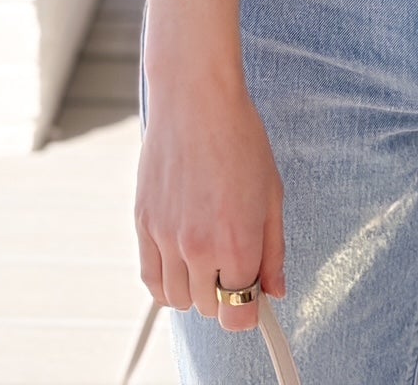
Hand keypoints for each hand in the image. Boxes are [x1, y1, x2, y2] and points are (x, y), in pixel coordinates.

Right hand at [136, 65, 287, 332]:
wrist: (195, 99)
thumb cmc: (239, 137)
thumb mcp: (272, 194)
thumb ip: (274, 250)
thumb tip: (275, 290)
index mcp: (237, 241)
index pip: (238, 317)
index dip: (249, 312)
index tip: (254, 298)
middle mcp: (199, 248)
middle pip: (209, 310)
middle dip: (226, 293)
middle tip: (234, 261)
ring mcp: (166, 239)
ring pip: (178, 300)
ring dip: (196, 288)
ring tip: (209, 254)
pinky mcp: (143, 226)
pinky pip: (151, 281)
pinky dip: (167, 282)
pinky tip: (182, 260)